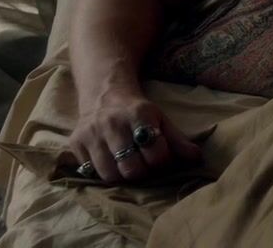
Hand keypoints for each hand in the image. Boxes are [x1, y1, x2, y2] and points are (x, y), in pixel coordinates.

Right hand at [68, 86, 201, 183]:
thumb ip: (178, 140)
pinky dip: (102, 172)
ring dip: (122, 177)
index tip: (161, 160)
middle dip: (142, 173)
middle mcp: (112, 123)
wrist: (104, 94)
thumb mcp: (161, 120)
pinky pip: (90, 171)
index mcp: (138, 115)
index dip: (162, 162)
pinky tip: (110, 162)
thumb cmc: (137, 112)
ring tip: (128, 167)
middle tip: (144, 167)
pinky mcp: (75, 142)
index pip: (155, 154)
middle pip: (131, 169)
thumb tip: (197, 159)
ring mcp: (91, 134)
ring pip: (109, 175)